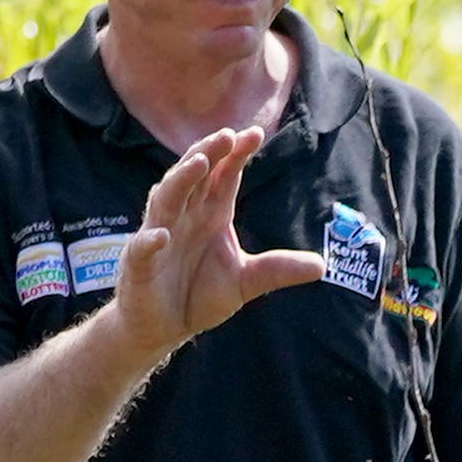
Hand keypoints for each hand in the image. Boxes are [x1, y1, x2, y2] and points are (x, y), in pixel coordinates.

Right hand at [100, 127, 328, 360]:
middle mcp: (183, 218)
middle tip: (228, 135)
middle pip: (194, 177)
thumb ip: (277, 269)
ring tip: (200, 163)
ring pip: (166, 200)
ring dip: (181, 180)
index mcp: (210, 215)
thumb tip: (322, 266)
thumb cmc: (199, 295)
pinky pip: (142, 249)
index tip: (255, 133)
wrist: (163, 328)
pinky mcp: (139, 266)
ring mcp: (159, 237)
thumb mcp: (245, 282)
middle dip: (209, 153)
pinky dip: (151, 241)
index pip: (224, 177)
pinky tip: (162, 236)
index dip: (236, 155)